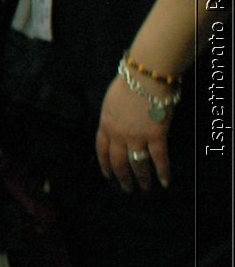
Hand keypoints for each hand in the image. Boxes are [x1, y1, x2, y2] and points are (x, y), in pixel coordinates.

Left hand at [96, 71, 171, 190]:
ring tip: (145, 188)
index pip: (101, 149)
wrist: (145, 77)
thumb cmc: (129, 83)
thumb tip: (117, 124)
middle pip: (118, 161)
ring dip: (141, 178)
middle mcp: (118, 134)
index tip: (107, 175)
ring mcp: (137, 136)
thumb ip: (113, 116)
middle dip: (122, 177)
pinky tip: (164, 182)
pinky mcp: (156, 136)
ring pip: (137, 164)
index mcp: (105, 124)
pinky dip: (162, 172)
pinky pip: (159, 158)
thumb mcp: (111, 101)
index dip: (104, 164)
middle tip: (126, 189)